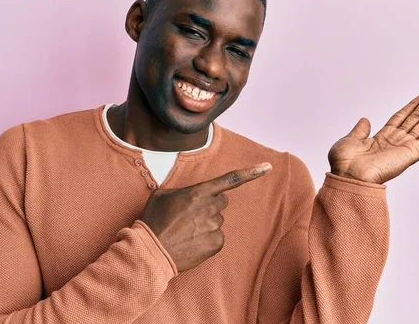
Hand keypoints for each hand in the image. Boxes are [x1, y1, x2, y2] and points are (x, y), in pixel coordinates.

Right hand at [140, 162, 271, 271]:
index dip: (251, 172)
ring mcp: (214, 227)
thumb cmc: (153, 221)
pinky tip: (191, 242)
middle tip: (190, 215)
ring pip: (217, 220)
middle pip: (221, 202)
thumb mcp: (161, 195)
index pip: (230, 179)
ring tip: (185, 231)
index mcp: (198, 192)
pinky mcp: (215, 244)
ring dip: (205, 223)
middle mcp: (210, 208)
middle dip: (210, 205)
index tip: (267, 167)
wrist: (151, 251)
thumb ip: (180, 190)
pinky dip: (207, 239)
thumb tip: (187, 194)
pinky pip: (217, 237)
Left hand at [328, 85, 418, 184]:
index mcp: (381, 140)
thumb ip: (360, 130)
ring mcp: (406, 147)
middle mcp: (395, 143)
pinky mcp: (413, 152)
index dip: (411, 107)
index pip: (401, 119)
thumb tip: (365, 120)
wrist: (348, 175)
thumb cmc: (344, 163)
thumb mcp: (350, 140)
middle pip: (416, 119)